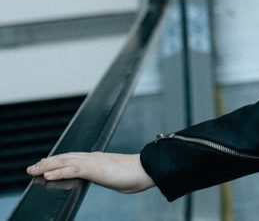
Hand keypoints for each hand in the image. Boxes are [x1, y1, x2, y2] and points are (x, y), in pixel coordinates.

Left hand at [27, 152, 153, 193]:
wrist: (146, 169)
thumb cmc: (137, 174)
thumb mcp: (118, 177)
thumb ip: (110, 177)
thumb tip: (114, 180)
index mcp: (98, 159)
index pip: (73, 157)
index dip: (58, 160)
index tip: (46, 163)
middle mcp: (93, 157)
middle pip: (65, 157)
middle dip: (47, 162)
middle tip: (32, 167)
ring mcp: (93, 162)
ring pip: (65, 161)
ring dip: (47, 166)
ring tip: (33, 170)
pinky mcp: (94, 168)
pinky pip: (73, 169)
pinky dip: (59, 171)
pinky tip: (48, 175)